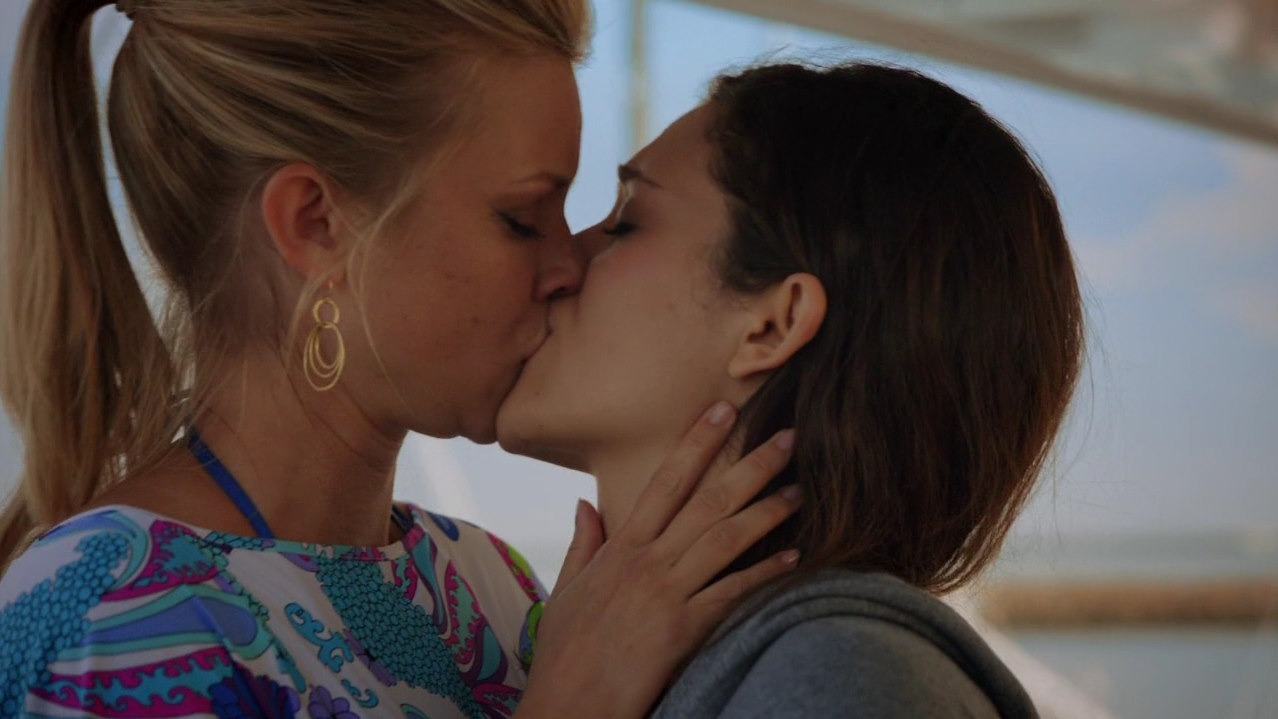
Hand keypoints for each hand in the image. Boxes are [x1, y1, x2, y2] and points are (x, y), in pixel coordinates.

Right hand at [515, 402, 801, 718]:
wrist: (568, 706)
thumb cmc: (566, 652)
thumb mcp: (566, 590)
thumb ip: (583, 543)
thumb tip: (585, 503)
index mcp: (620, 547)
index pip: (665, 481)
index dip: (697, 442)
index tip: (723, 410)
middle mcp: (647, 562)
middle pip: (708, 501)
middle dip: (752, 465)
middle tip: (789, 436)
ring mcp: (667, 594)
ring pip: (726, 538)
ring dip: (768, 511)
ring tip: (802, 489)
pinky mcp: (683, 630)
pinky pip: (732, 592)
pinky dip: (764, 573)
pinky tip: (793, 557)